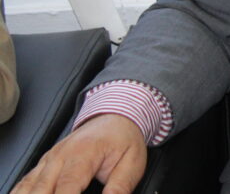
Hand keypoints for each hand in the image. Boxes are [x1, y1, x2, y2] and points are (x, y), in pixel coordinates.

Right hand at [14, 113, 146, 193]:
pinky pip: (25, 183)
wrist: (115, 117)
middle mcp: (60, 156)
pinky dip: (22, 193)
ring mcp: (49, 159)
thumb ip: (119, 187)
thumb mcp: (132, 163)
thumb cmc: (124, 140)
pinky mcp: (44, 164)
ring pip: (28, 187)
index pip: (66, 188)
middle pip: (41, 190)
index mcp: (82, 154)